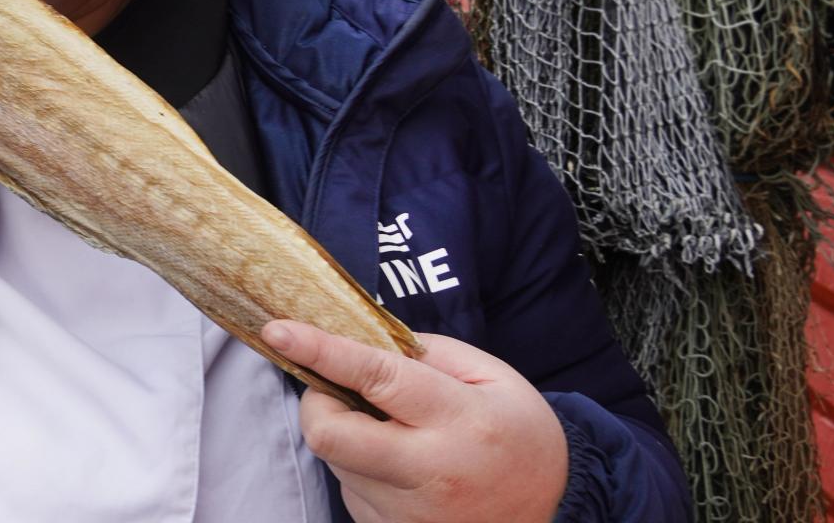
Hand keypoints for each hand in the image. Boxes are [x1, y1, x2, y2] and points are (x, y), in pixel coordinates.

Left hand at [263, 320, 568, 522]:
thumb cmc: (519, 433)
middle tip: (336, 390)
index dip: (320, 349)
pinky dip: (359, 468)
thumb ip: (427, 353)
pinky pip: (351, 490)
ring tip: (389, 431)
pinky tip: (397, 464)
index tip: (279, 330)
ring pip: (336, 462)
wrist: (554, 511)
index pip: (375, 376)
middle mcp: (431, 471)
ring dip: (343, 435)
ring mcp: (411, 513)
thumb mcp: (492, 377)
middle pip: (330, 434)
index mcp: (459, 419)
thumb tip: (361, 339)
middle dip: (316, 402)